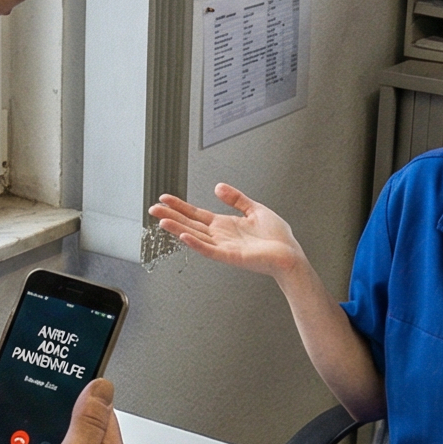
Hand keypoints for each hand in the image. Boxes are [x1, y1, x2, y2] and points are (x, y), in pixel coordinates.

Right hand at [148, 185, 304, 278]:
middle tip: (153, 209)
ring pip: (195, 236)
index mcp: (225, 225)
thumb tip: (218, 187)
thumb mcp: (255, 209)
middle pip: (190, 224)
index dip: (180, 206)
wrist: (289, 254)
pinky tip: (185, 236)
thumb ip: (236, 199)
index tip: (164, 199)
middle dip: (171, 216)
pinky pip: (210, 250)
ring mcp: (224, 247)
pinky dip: (197, 243)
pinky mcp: (231, 256)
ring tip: (162, 221)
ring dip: (178, 229)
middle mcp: (220, 236)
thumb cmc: (277, 237)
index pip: (196, 214)